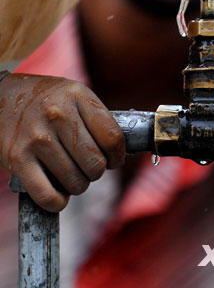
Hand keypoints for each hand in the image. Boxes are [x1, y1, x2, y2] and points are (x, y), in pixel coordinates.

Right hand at [0, 74, 124, 211]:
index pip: (112, 136)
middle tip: (89, 168)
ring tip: (72, 176)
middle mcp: (58, 114)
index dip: (117, 156)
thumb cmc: (45, 99)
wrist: (0, 96)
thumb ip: (95, 116)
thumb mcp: (73, 93)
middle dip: (97, 171)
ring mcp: (37, 137)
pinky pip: (48, 195)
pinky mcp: (17, 158)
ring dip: (78, 186)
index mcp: (77, 96)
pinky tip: (59, 195)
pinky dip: (58, 202)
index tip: (114, 160)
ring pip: (75, 181)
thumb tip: (119, 153)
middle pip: (95, 162)